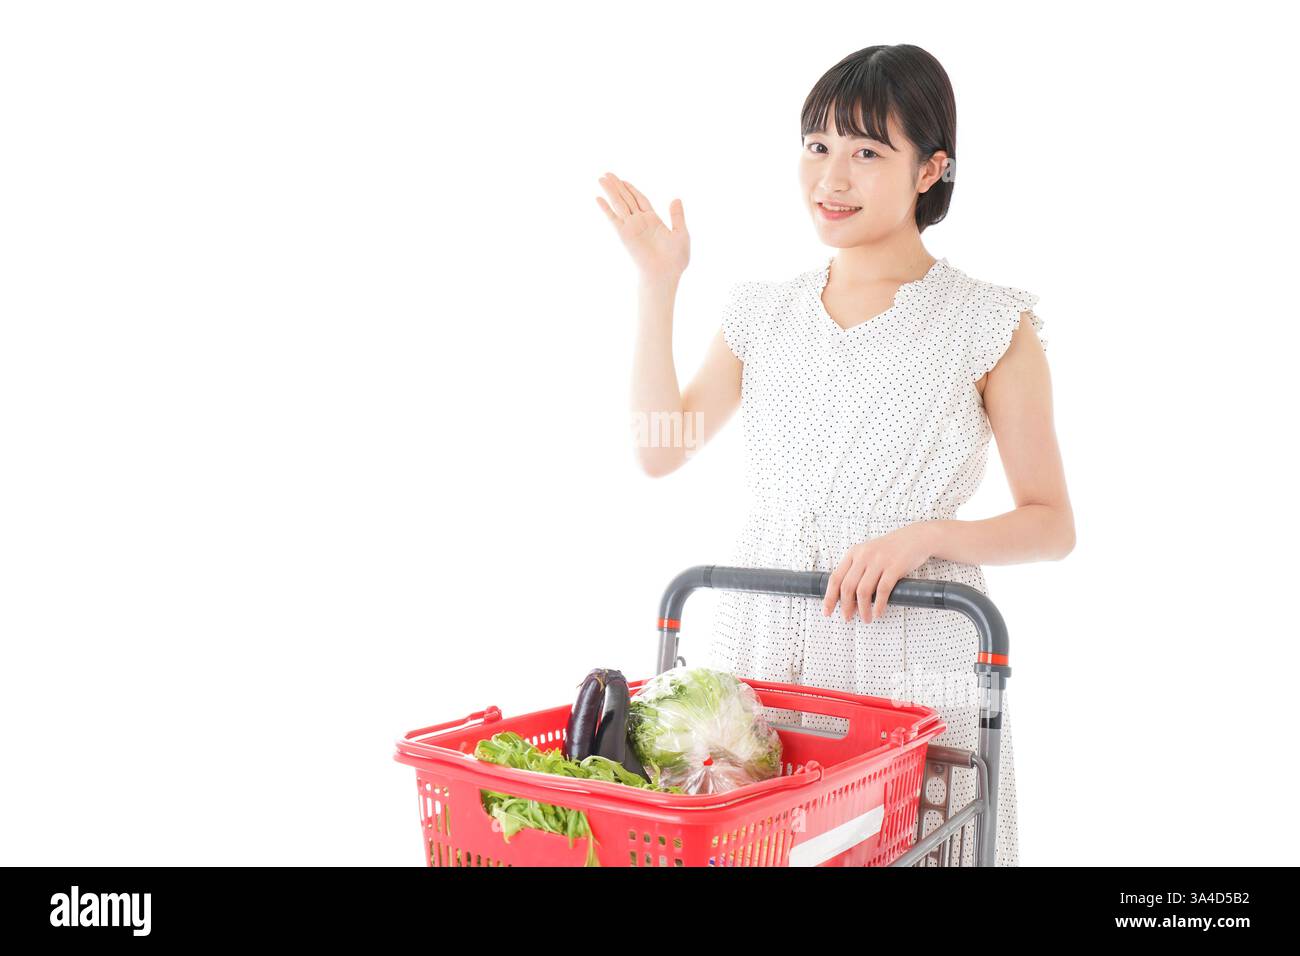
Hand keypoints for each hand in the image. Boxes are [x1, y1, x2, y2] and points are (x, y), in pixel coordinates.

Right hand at [595, 171, 688, 282]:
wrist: (665, 274)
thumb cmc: (675, 259)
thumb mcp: (681, 233)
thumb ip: (677, 216)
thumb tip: (676, 198)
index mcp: (653, 220)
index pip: (640, 199)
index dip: (631, 189)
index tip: (623, 179)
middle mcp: (640, 222)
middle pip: (626, 198)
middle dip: (617, 185)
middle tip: (607, 173)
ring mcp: (631, 227)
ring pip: (619, 204)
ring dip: (610, 191)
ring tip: (601, 178)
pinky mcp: (625, 234)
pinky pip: (613, 219)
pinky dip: (606, 208)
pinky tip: (598, 198)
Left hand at [822, 523, 937, 622]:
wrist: (915, 538)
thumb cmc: (891, 550)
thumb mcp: (868, 554)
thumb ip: (857, 571)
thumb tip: (847, 598)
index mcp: (853, 553)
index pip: (835, 578)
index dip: (829, 597)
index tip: (827, 611)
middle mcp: (864, 556)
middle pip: (847, 586)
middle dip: (845, 606)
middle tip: (847, 618)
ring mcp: (879, 561)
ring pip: (863, 591)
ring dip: (863, 609)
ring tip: (866, 618)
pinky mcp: (894, 567)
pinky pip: (882, 590)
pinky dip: (879, 605)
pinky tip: (878, 612)